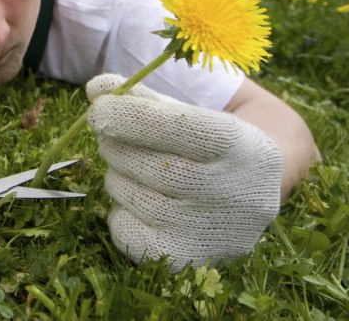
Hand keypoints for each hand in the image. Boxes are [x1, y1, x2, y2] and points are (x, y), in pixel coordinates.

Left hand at [85, 73, 281, 269]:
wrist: (254, 193)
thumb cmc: (209, 145)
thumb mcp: (188, 113)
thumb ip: (141, 98)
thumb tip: (94, 89)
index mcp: (238, 146)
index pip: (178, 128)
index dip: (130, 116)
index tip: (98, 108)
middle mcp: (232, 192)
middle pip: (150, 164)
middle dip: (116, 145)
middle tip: (111, 137)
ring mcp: (210, 231)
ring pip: (132, 196)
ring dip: (116, 175)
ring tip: (133, 169)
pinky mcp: (186, 259)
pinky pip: (126, 233)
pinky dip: (118, 214)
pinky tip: (137, 203)